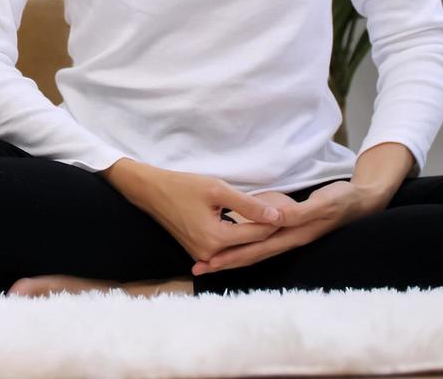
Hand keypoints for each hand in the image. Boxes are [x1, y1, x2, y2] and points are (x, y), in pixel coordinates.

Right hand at [105, 159, 284, 263]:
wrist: (151, 192)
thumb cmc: (183, 186)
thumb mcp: (217, 189)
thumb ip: (248, 205)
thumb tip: (276, 217)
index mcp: (216, 239)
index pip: (257, 234)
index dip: (275, 222)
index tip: (291, 209)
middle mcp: (210, 253)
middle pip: (250, 245)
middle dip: (268, 231)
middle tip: (288, 216)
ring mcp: (202, 255)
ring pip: (239, 248)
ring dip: (255, 235)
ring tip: (274, 221)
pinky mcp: (198, 252)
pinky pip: (227, 249)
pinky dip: (241, 239)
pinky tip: (253, 228)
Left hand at [192, 179, 379, 274]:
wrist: (359, 202)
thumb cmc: (341, 200)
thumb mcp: (321, 203)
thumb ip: (299, 212)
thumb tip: (276, 220)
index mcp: (292, 235)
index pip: (256, 249)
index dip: (233, 256)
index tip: (210, 261)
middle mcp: (288, 240)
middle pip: (251, 255)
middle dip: (225, 262)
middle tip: (198, 268)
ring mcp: (288, 237)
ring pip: (254, 251)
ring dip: (231, 257)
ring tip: (208, 262)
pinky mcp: (288, 230)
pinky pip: (261, 241)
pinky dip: (244, 246)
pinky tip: (231, 246)